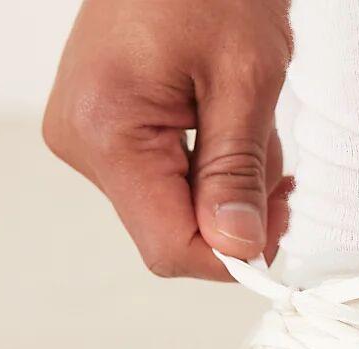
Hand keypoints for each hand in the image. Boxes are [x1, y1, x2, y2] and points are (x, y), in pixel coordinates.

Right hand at [43, 0, 291, 279]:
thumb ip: (238, 173)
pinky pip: (157, 177)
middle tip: (277, 173)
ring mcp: (84, 135)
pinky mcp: (97, 127)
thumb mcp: (245, 78)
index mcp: (106, 130)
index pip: (168, 247)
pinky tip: (220, 121)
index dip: (225, 258)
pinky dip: (202, 164)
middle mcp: (81, 141)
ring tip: (247, 124)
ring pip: (167, 207)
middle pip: (167, 231)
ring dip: (222, 185)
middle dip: (230, 214)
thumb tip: (239, 250)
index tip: (272, 240)